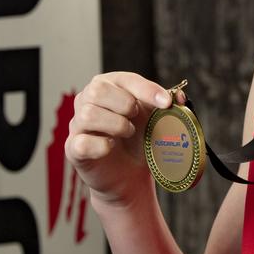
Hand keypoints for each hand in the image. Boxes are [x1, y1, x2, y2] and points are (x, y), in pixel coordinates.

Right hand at [65, 72, 183, 207]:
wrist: (130, 175)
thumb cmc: (139, 139)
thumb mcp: (154, 118)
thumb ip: (168, 104)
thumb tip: (179, 96)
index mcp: (108, 86)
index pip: (123, 79)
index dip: (146, 90)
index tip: (166, 103)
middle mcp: (86, 101)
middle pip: (97, 90)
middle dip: (124, 104)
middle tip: (136, 118)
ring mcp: (77, 125)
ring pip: (88, 114)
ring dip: (116, 125)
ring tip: (127, 133)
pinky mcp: (74, 149)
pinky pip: (81, 142)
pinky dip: (101, 145)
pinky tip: (112, 147)